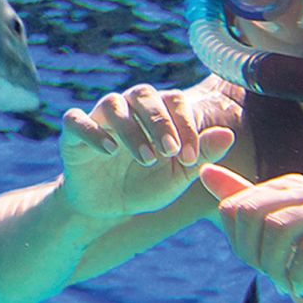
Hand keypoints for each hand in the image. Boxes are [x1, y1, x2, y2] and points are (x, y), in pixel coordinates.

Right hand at [56, 83, 237, 220]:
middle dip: (159, 122)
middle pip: (143, 94)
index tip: (189, 158)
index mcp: (156, 112)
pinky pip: (76, 120)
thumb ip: (201, 155)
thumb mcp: (177, 175)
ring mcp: (99, 117)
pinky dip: (92, 131)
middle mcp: (128, 107)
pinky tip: (109, 151)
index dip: (184, 124)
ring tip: (145, 157)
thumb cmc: (145, 185)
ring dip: (131, 129)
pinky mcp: (73, 134)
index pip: (174, 100)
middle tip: (169, 152)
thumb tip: (228, 135)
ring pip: (113, 104)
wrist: (108, 208)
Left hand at [199, 165, 302, 302]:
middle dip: (253, 254)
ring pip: (281, 229)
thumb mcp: (277, 238)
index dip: (238, 243)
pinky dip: (298, 276)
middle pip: (255, 214)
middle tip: (270, 276)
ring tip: (286, 285)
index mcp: (291, 187)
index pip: (237, 207)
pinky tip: (302, 288)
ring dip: (274, 268)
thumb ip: (244, 206)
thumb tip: (204, 172)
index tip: (258, 264)